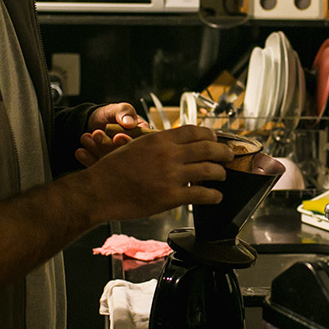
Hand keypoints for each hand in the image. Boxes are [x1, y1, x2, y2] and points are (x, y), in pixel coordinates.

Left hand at [77, 102, 150, 166]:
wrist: (94, 123)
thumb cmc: (110, 115)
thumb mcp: (118, 109)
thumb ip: (125, 112)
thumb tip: (130, 122)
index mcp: (143, 137)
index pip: (141, 143)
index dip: (129, 142)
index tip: (117, 136)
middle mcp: (134, 151)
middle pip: (125, 154)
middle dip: (109, 144)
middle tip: (96, 134)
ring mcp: (120, 162)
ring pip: (111, 161)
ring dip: (97, 149)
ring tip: (85, 136)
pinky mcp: (108, 169)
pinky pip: (100, 167)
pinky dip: (89, 160)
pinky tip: (80, 152)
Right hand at [79, 124, 234, 219]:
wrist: (99, 190)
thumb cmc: (113, 170)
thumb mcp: (136, 146)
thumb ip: (158, 145)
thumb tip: (177, 146)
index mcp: (160, 139)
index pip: (194, 131)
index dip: (210, 134)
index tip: (216, 138)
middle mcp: (169, 154)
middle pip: (208, 148)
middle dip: (224, 152)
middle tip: (229, 155)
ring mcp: (171, 176)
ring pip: (209, 170)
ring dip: (221, 173)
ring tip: (223, 176)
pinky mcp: (171, 197)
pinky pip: (201, 194)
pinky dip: (214, 195)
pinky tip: (216, 196)